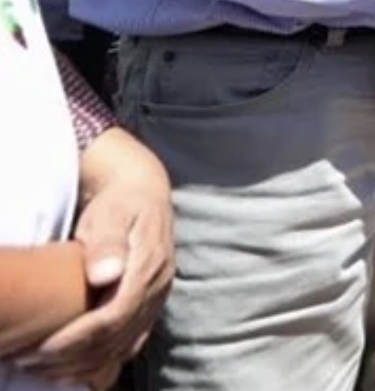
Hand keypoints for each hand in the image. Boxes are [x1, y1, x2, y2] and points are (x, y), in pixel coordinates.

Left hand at [19, 140, 172, 386]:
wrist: (143, 194)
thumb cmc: (118, 204)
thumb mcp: (110, 215)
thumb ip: (108, 244)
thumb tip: (106, 275)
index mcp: (150, 266)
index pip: (113, 316)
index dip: (76, 338)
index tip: (39, 349)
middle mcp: (158, 287)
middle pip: (116, 338)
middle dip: (71, 357)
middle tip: (28, 361)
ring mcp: (158, 299)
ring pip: (123, 347)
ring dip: (84, 364)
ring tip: (43, 368)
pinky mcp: (150, 306)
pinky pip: (130, 345)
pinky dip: (102, 363)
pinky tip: (74, 369)